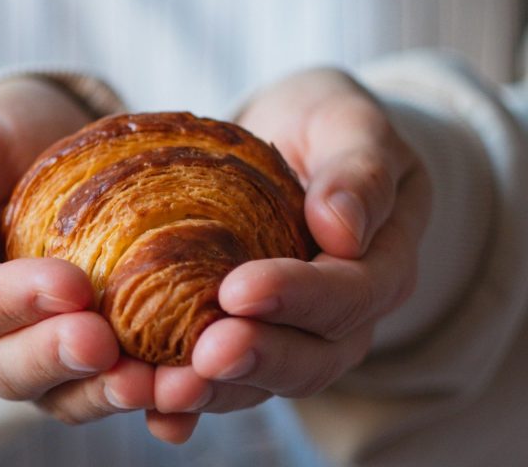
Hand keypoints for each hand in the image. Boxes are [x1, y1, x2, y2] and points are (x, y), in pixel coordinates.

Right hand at [0, 78, 154, 424]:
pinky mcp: (75, 367)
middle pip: (4, 367)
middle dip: (56, 357)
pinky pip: (101, 390)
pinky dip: (139, 395)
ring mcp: (23, 360)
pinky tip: (177, 388)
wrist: (42, 159)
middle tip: (103, 342)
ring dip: (103, 393)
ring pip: (57, 394)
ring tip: (151, 382)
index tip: (67, 284)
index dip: (8, 302)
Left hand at [145, 68, 431, 440]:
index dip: (298, 299)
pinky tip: (155, 413)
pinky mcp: (248, 336)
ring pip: (265, 380)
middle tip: (204, 356)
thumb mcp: (348, 122)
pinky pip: (226, 377)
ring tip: (163, 391)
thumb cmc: (322, 126)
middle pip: (312, 357)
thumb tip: (343, 229)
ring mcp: (293, 333)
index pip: (350, 294)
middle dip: (257, 359)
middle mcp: (341, 315)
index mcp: (379, 263)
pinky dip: (192, 402)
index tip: (238, 289)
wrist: (289, 144)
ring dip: (216, 392)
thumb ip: (360, 169)